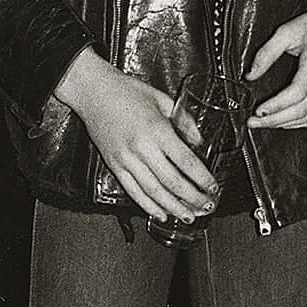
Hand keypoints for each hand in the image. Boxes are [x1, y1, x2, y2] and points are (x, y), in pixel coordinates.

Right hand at [54, 47, 217, 221]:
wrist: (93, 91)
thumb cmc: (126, 91)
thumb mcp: (162, 99)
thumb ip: (183, 121)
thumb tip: (199, 140)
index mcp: (157, 130)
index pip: (186, 162)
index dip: (202, 178)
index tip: (213, 187)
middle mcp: (142, 148)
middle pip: (173, 182)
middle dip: (193, 198)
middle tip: (207, 205)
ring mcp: (126, 159)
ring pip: (154, 192)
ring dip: (174, 207)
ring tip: (189, 215)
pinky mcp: (114, 165)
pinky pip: (133, 191)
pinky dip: (148, 206)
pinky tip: (161, 213)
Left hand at [246, 0, 306, 129]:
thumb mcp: (287, 31)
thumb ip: (267, 52)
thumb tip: (251, 75)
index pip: (297, 91)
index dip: (277, 104)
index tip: (259, 110)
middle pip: (301, 109)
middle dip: (274, 119)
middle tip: (253, 121)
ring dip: (283, 124)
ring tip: (262, 123)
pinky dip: (296, 123)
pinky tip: (281, 122)